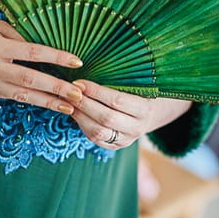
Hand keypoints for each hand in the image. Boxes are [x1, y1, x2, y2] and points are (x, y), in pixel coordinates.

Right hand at [0, 14, 84, 113]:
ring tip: (69, 108)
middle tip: (78, 94)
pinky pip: (14, 97)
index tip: (77, 62)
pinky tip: (50, 104)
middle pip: (31, 79)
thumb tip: (43, 51)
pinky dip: (33, 101)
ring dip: (49, 102)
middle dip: (57, 88)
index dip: (57, 57)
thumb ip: (19, 38)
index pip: (33, 52)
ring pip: (24, 95)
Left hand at [70, 79, 191, 148]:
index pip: (117, 100)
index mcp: (145, 109)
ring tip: (69, 103)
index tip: (80, 82)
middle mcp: (137, 127)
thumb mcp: (138, 85)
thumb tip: (91, 71)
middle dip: (84, 104)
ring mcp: (126, 140)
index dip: (96, 91)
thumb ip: (120, 81)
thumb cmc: (140, 93)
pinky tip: (75, 113)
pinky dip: (82, 125)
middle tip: (69, 92)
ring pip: (98, 132)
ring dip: (80, 116)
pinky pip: (95, 139)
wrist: (150, 115)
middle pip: (106, 117)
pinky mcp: (115, 146)